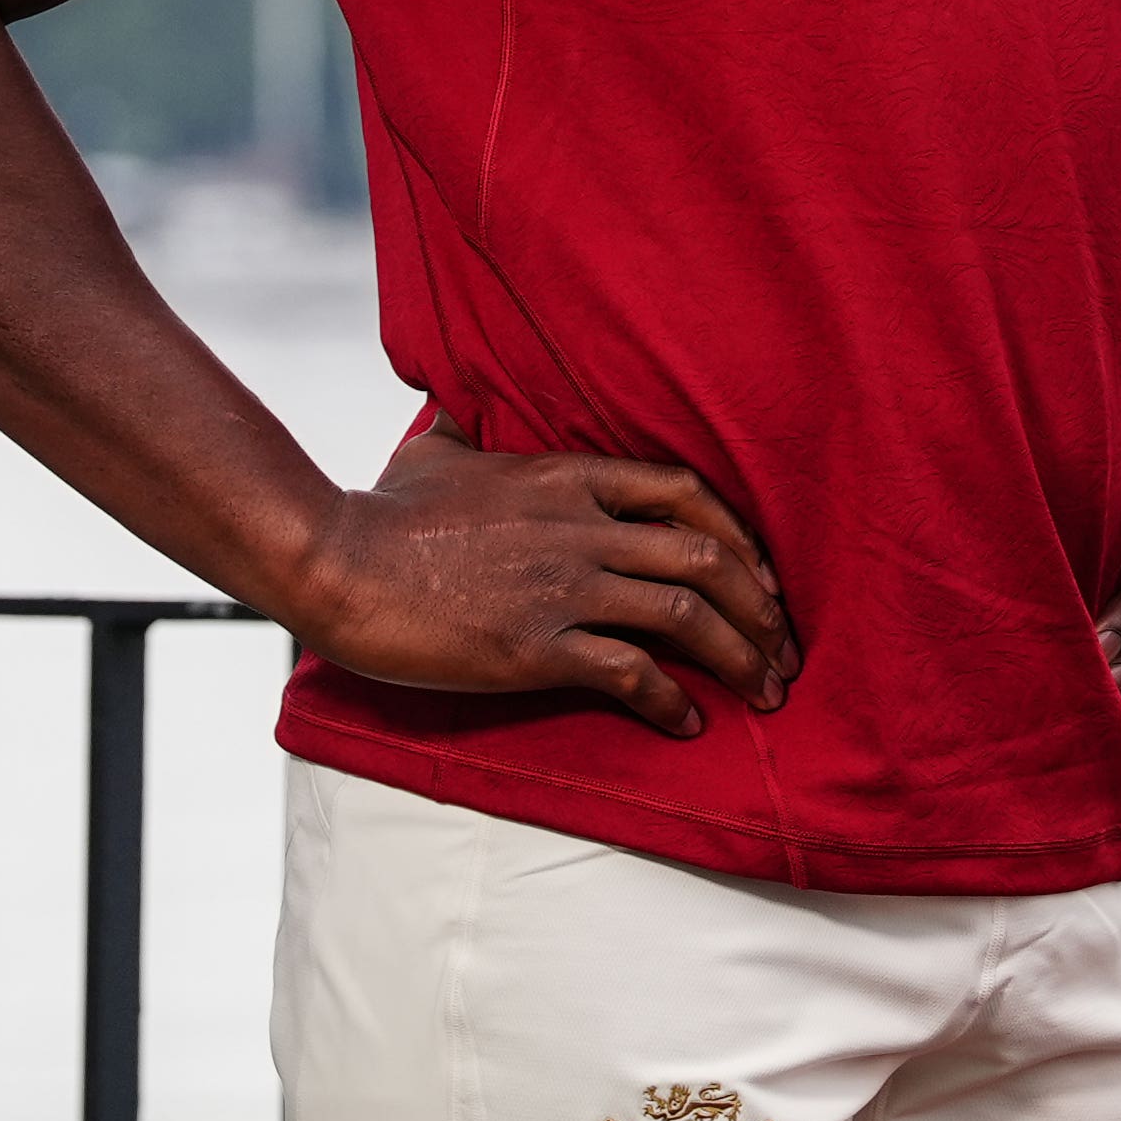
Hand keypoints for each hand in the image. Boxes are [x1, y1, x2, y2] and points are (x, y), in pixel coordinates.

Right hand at [276, 432, 796, 740]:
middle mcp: (581, 527)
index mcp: (568, 475)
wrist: (334, 563)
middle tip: (785, 648)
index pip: (685, 490)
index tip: (762, 573)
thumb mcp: (437, 446)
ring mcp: (562, 586)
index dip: (740, 532)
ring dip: (739, 656)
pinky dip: (672, 701)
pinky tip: (688, 722)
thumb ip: (469, 424)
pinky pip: (630, 673)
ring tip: (766, 692)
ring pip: (684, 614)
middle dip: (761, 606)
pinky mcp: (535, 646)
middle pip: (707, 554)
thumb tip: (457, 398)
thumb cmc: (382, 510)